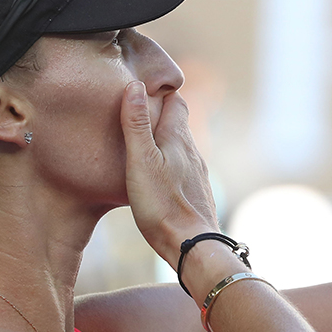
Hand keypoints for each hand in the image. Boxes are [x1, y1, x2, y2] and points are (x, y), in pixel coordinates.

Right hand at [120, 80, 218, 264]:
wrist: (192, 245)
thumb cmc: (162, 204)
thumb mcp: (141, 161)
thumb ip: (136, 124)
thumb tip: (135, 86)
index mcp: (178, 139)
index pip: (176, 103)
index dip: (163, 92)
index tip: (147, 87)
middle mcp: (192, 152)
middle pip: (180, 123)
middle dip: (163, 114)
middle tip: (141, 110)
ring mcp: (197, 174)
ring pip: (183, 147)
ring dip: (167, 140)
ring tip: (147, 141)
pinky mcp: (196, 193)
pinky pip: (184, 168)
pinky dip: (172, 162)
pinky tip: (161, 174)